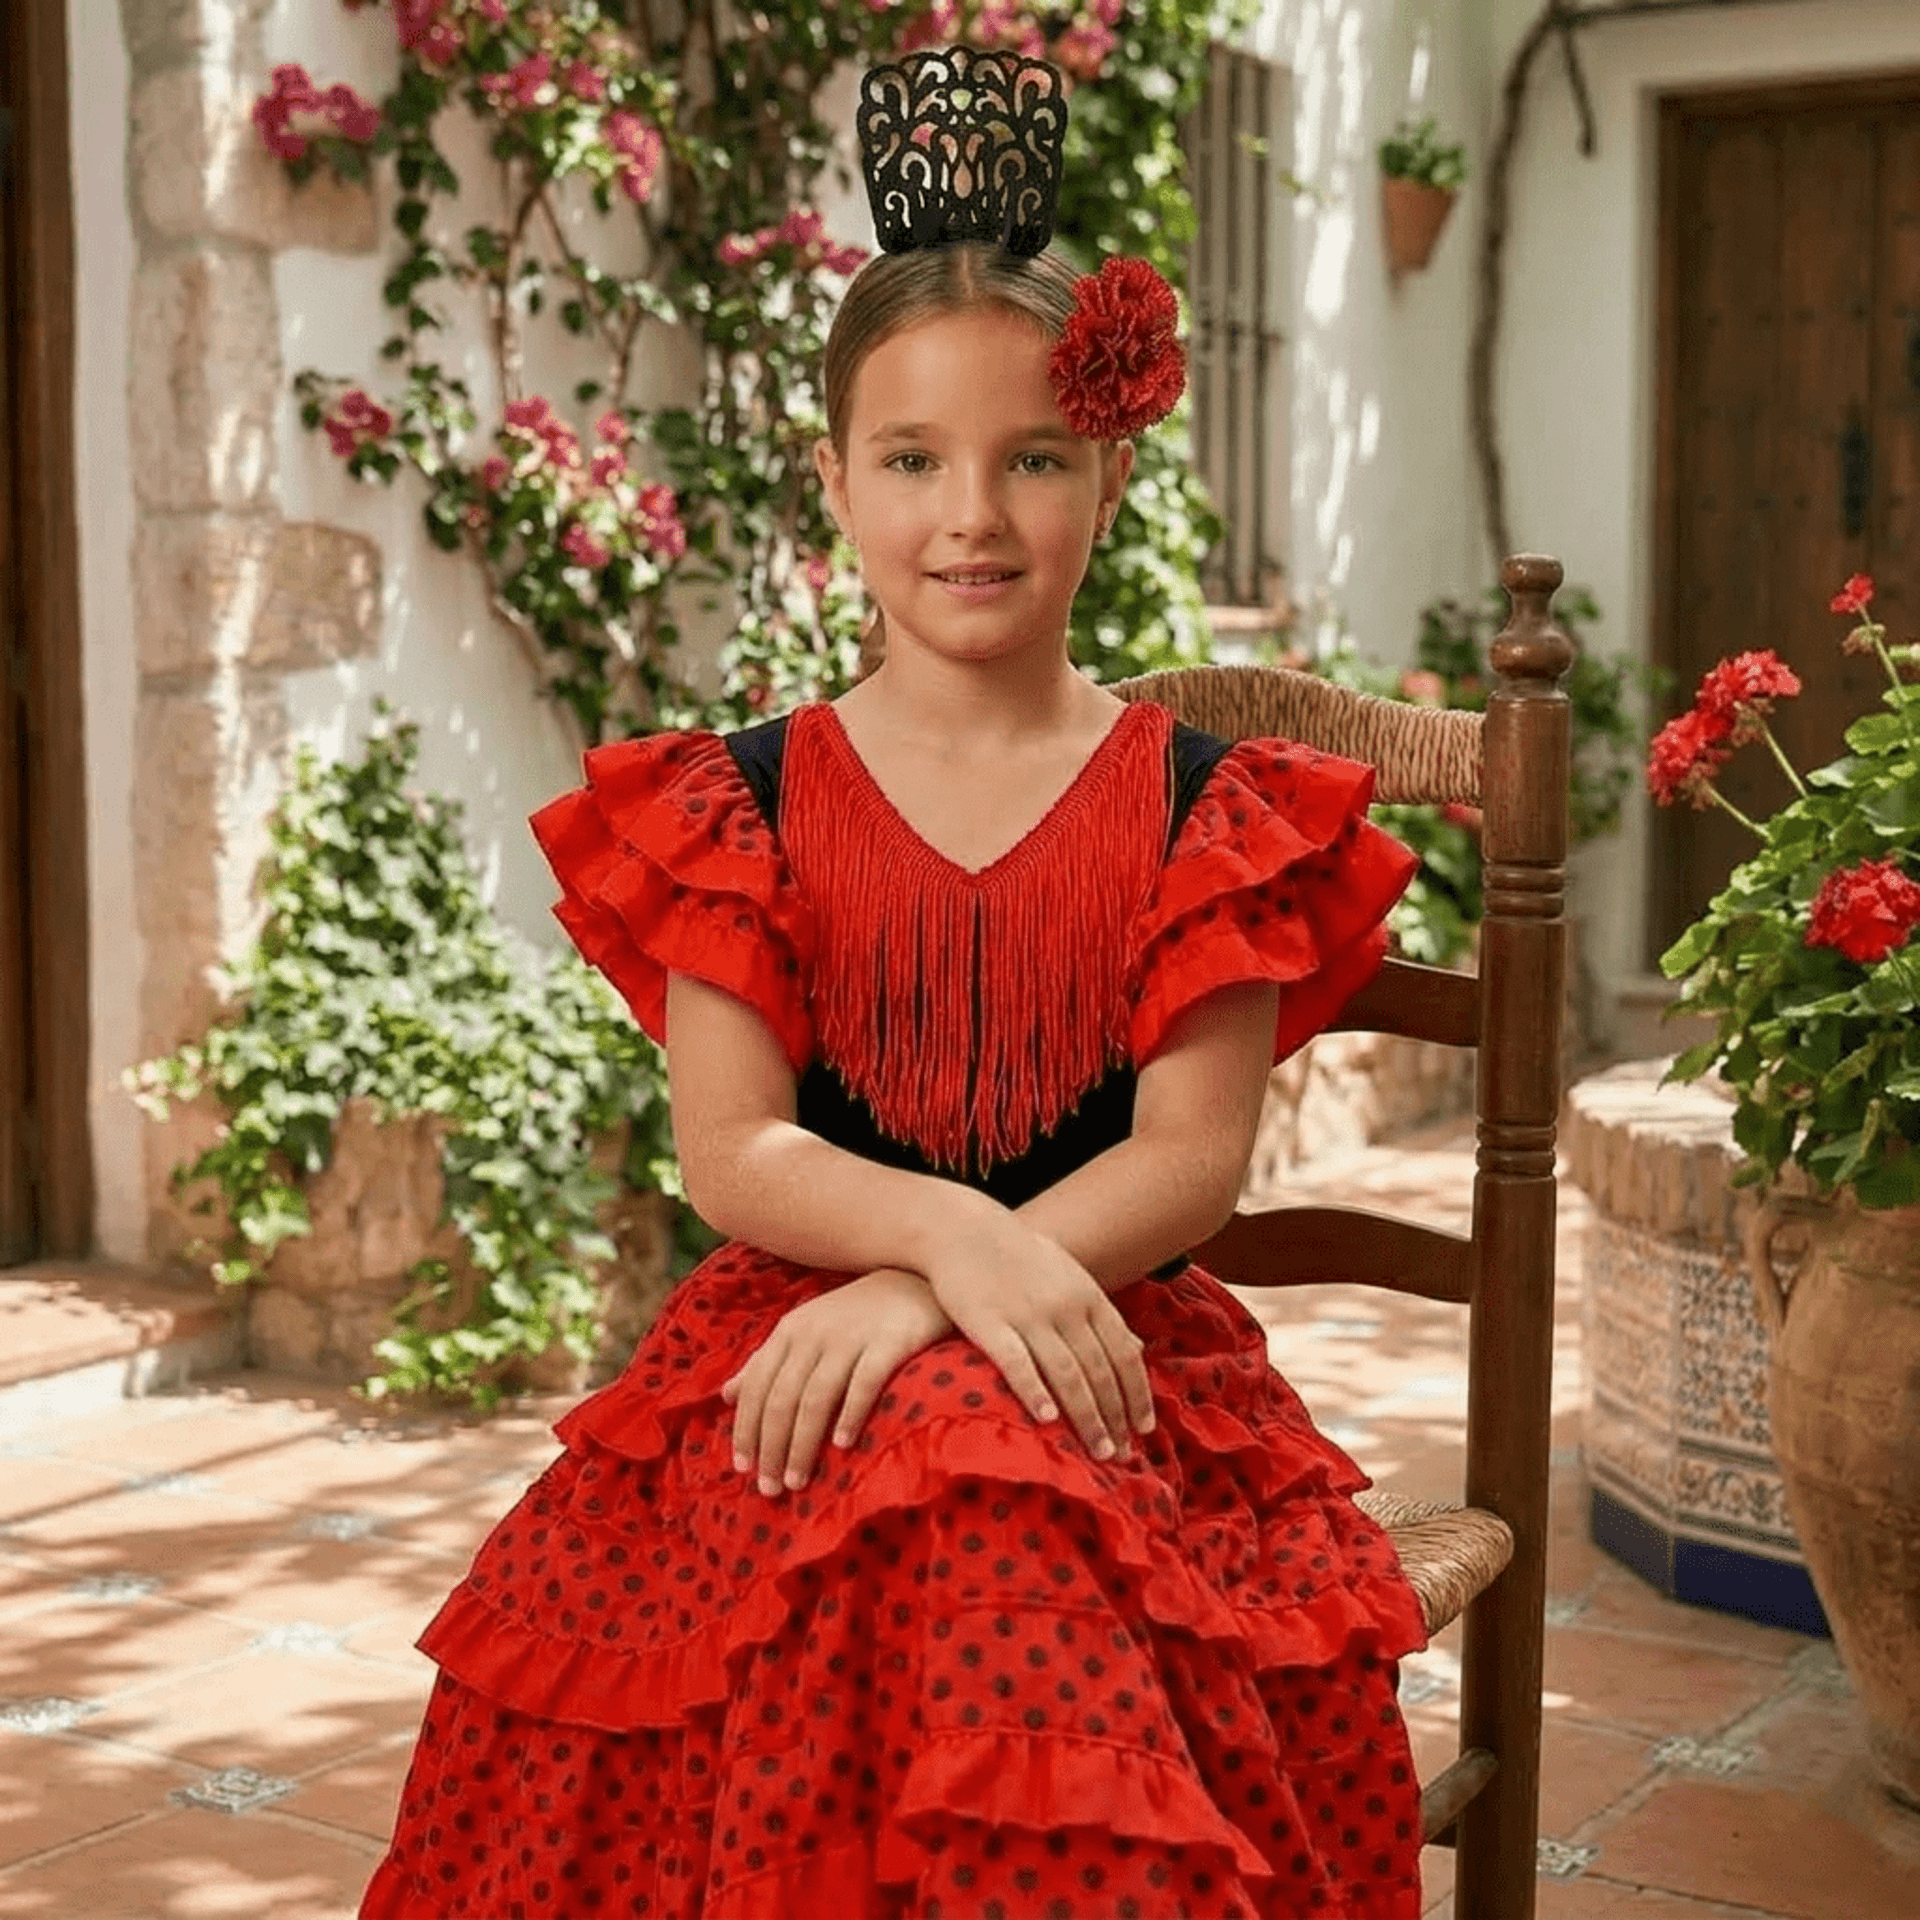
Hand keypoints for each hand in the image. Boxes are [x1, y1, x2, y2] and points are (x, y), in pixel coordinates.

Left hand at [720, 1268, 953, 1494]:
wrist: (916, 1279)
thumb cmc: (855, 1314)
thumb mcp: (804, 1330)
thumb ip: (766, 1361)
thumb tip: (726, 1394)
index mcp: (790, 1330)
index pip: (757, 1386)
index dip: (746, 1428)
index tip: (742, 1468)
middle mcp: (815, 1333)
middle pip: (782, 1398)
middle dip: (771, 1447)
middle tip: (770, 1488)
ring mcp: (852, 1337)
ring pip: (816, 1398)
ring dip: (803, 1444)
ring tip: (797, 1480)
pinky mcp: (889, 1343)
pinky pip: (864, 1383)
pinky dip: (850, 1415)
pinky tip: (843, 1445)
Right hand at [922, 1216, 1154, 1462]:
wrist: (963, 1230)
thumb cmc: (1018, 1256)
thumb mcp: (1069, 1274)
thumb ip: (1100, 1312)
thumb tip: (1135, 1348)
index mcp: (1087, 1295)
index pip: (1123, 1353)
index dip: (1136, 1393)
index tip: (1144, 1428)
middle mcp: (1064, 1307)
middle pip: (1099, 1371)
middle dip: (1115, 1417)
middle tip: (1124, 1455)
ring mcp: (1028, 1315)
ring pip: (1068, 1375)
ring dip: (1087, 1417)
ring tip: (1098, 1451)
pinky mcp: (990, 1323)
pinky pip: (1018, 1364)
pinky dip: (1036, 1393)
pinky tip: (1048, 1421)